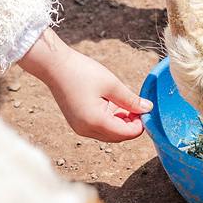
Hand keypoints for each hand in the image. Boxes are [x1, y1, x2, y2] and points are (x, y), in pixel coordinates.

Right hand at [18, 29, 152, 141]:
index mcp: (96, 122)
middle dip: (131, 124)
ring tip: (125, 102)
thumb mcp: (112, 84)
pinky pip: (99, 127)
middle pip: (118, 136)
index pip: (127, 133)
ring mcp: (80, 128)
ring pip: (109, 133)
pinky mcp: (77, 123)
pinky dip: (109, 119)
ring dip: (120, 122)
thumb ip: (131, 100)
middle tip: (139, 106)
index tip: (147, 110)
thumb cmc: (82, 72)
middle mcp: (87, 130)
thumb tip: (148, 109)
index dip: (140, 124)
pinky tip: (113, 104)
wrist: (54, 66)